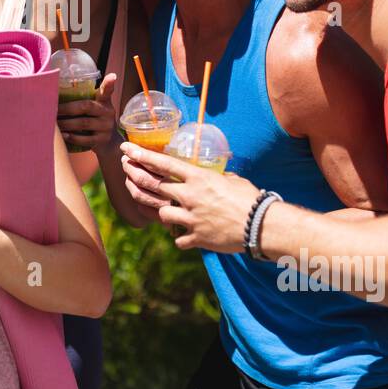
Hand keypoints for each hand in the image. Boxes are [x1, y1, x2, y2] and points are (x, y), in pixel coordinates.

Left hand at [57, 73, 118, 151]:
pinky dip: (72, 137)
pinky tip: (63, 135)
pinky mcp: (102, 140)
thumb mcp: (95, 108)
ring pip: (84, 123)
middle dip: (67, 108)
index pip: (106, 91)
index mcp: (104, 101)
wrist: (109, 143)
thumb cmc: (94, 120)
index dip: (109, 83)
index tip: (112, 76)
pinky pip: (85, 139)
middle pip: (87, 106)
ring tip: (54, 123)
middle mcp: (107, 112)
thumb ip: (82, 100)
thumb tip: (54, 94)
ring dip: (66, 123)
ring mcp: (106, 127)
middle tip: (53, 109)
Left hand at [120, 141, 262, 252]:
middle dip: (134, 176)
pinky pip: (178, 239)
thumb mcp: (231, 180)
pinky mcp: (196, 238)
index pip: (162, 163)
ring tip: (163, 208)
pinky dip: (181, 237)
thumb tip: (214, 177)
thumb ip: (215, 178)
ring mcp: (190, 219)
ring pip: (160, 213)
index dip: (141, 155)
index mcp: (198, 178)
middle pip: (151, 186)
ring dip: (160, 211)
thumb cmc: (251, 198)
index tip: (126, 149)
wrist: (261, 225)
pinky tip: (185, 234)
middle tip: (126, 170)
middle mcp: (189, 196)